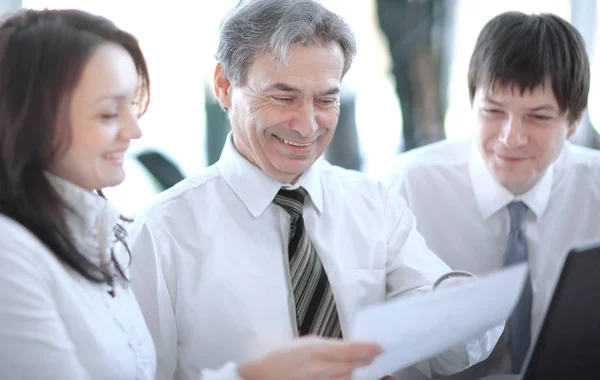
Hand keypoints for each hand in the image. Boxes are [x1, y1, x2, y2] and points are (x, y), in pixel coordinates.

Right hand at [237, 337, 381, 379]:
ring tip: (363, 367)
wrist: (262, 376)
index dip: (369, 349)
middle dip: (367, 362)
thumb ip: (328, 347)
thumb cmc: (282, 356)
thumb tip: (349, 349)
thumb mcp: (306, 344)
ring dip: (356, 374)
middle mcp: (321, 368)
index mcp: (318, 350)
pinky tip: (346, 376)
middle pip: (353, 367)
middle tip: (376, 357)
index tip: (380, 348)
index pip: (352, 350)